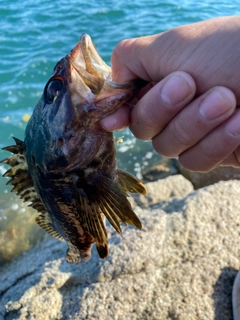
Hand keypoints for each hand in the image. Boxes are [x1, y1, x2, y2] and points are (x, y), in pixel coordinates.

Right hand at [100, 16, 239, 171]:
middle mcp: (174, 111)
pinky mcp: (216, 154)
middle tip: (190, 83)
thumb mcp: (173, 44)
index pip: (127, 106)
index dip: (118, 112)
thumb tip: (111, 82)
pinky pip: (195, 162)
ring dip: (194, 124)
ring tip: (227, 99)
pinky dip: (215, 143)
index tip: (114, 118)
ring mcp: (195, 135)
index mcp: (161, 83)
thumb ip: (131, 60)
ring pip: (168, 148)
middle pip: (144, 129)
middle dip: (163, 108)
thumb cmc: (230, 50)